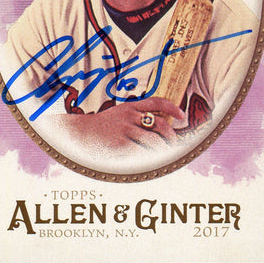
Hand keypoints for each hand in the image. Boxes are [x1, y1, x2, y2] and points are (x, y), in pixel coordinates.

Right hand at [54, 97, 184, 156]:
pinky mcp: (121, 144)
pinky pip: (141, 151)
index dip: (172, 107)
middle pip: (160, 123)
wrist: (81, 132)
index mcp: (130, 106)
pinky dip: (148, 157)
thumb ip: (136, 116)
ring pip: (154, 140)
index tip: (182, 115)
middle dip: (171, 135)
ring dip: (163, 150)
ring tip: (165, 155)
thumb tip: (159, 124)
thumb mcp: (119, 114)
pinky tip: (150, 160)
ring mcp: (125, 130)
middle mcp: (129, 116)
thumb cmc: (102, 125)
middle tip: (174, 143)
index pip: (156, 102)